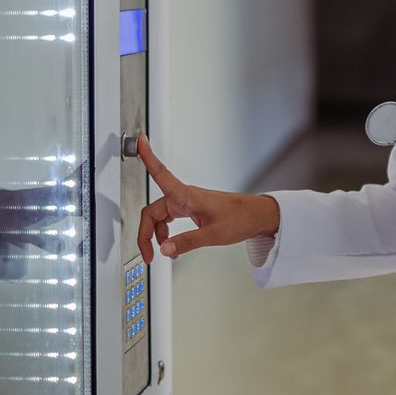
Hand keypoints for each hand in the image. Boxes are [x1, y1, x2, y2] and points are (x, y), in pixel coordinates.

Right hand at [134, 133, 280, 262]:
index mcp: (186, 195)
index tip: (139, 140)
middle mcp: (183, 197)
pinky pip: (169, 220)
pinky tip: (173, 246)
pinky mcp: (191, 209)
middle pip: (152, 211)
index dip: (147, 156)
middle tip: (147, 254)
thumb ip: (187, 242)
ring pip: (160, 217)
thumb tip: (164, 248)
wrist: (257, 216)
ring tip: (162, 253)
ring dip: (156, 235)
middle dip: (145, 233)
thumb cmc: (240, 218)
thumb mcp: (213, 234)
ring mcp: (187, 203)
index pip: (160, 173)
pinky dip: (167, 234)